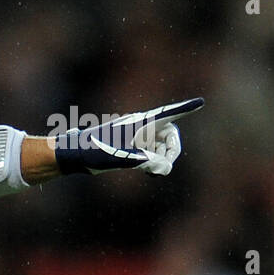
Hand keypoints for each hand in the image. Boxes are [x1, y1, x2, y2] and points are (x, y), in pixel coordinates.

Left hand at [54, 97, 203, 175]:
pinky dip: (155, 161)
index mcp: (138, 124)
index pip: (166, 115)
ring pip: (162, 145)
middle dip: (172, 149)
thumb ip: (142, 162)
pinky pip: (153, 152)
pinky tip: (150, 171)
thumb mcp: (117, 158)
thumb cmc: (92, 151)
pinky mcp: (132, 146)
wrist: (72, 154)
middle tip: (163, 166)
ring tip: (152, 171)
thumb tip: (165, 168)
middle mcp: (140, 127)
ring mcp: (137, 137)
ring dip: (163, 158)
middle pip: (170, 134)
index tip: (200, 103)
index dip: (184, 110)